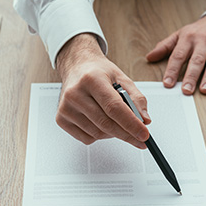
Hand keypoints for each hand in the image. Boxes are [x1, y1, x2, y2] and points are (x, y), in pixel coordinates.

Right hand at [55, 33, 150, 148]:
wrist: (76, 67)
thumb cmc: (98, 73)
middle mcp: (75, 93)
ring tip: (116, 121)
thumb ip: (137, 99)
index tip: (144, 135)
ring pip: (98, 133)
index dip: (131, 124)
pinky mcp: (61, 119)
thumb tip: (144, 120)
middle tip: (140, 138)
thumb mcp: (122, 79)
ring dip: (113, 133)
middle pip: (106, 123)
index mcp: (92, 79)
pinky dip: (99, 135)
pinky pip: (86, 138)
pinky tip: (101, 122)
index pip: (114, 108)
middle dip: (127, 134)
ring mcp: (65, 107)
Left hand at [146, 12, 205, 94]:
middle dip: (191, 76)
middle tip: (186, 90)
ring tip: (204, 90)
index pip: (178, 55)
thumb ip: (165, 47)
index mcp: (188, 38)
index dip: (172, 70)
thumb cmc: (200, 31)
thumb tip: (149, 57)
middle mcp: (204, 41)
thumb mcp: (181, 35)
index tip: (167, 83)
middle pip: (197, 60)